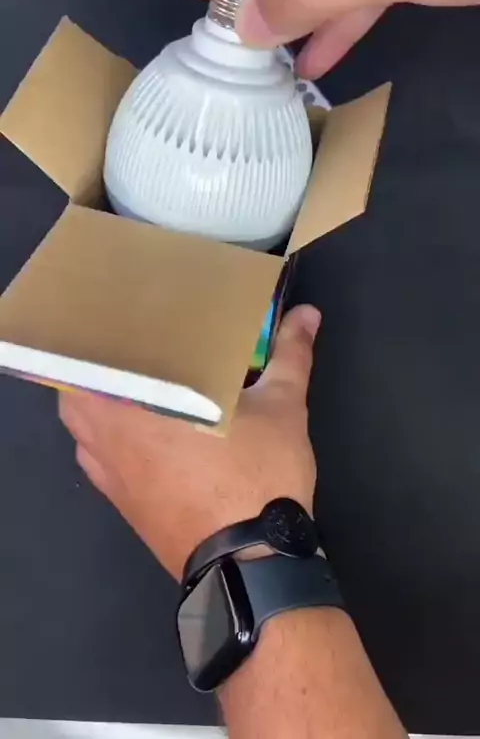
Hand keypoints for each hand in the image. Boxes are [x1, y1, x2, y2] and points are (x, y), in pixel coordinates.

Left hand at [59, 305, 320, 581]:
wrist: (250, 560)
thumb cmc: (258, 474)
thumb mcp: (282, 406)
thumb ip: (290, 354)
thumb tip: (307, 315)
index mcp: (143, 400)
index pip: (97, 355)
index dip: (96, 330)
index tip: (114, 315)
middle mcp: (111, 434)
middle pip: (75, 390)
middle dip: (95, 367)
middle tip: (129, 349)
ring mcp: (109, 472)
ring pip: (80, 427)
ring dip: (95, 404)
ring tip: (133, 386)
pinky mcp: (119, 501)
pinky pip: (94, 459)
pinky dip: (104, 441)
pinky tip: (137, 435)